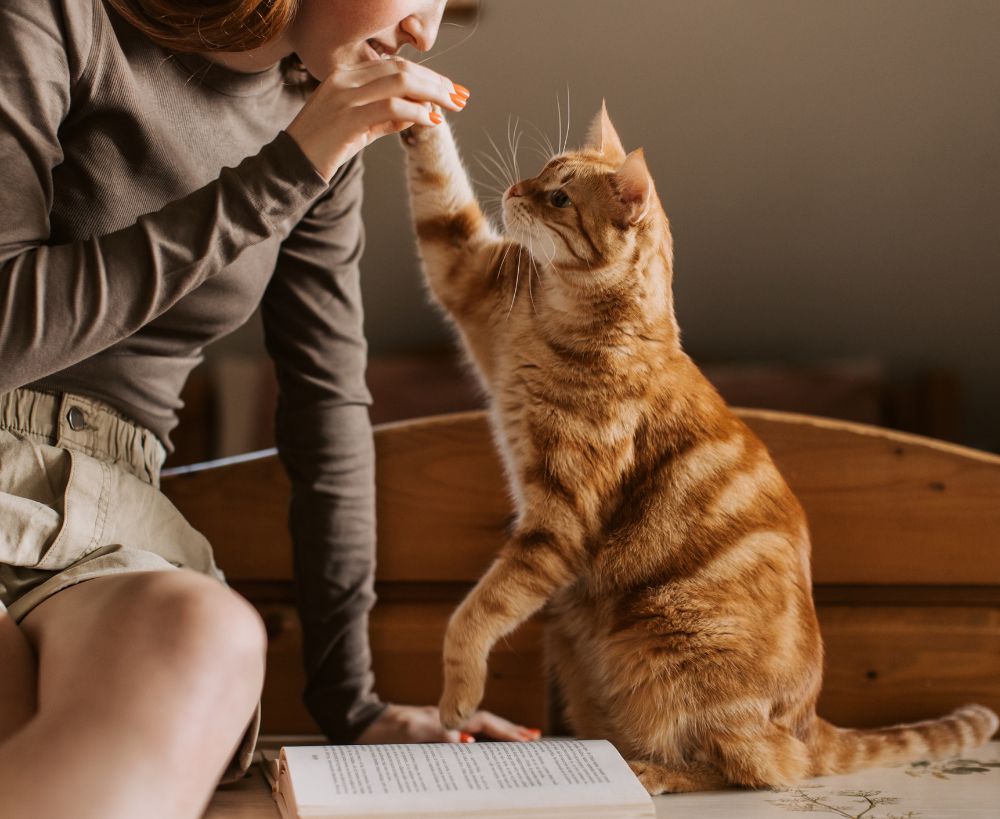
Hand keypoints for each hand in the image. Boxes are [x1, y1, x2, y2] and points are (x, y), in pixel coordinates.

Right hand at [286, 57, 469, 181]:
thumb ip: (386, 118)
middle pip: (401, 69)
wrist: (292, 166)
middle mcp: (344, 79)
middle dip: (436, 82)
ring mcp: (345, 96)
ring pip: (400, 82)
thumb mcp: (359, 128)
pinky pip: (391, 107)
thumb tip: (421, 113)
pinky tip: (432, 120)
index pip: (394, 65)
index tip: (450, 88)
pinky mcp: (348, 118)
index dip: (427, 75)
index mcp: (345, 75)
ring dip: (432, 93)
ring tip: (452, 107)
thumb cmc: (326, 148)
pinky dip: (417, 112)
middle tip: (460, 97)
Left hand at [356, 703, 540, 743]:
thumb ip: (438, 735)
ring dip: (495, 738)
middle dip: (509, 732)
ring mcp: (437, 727)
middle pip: (484, 725)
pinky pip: (460, 739)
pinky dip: (476, 744)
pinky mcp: (428, 737)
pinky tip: (479, 751)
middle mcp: (445, 720)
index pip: (483, 723)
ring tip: (516, 744)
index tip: (529, 739)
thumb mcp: (409, 733)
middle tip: (533, 740)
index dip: (506, 732)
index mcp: (445, 718)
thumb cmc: (380, 730)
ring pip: (473, 731)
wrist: (358, 725)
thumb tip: (466, 742)